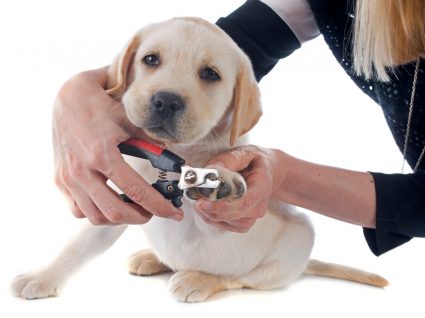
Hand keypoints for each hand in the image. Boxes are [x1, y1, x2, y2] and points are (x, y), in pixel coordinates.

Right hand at [53, 67, 182, 224]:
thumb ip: (151, 141)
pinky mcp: (60, 180)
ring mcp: (68, 177)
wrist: (66, 97)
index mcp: (102, 154)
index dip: (159, 206)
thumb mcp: (129, 119)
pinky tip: (109, 203)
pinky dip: (96, 213)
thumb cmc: (99, 104)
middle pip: (115, 212)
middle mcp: (81, 170)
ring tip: (133, 209)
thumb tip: (171, 159)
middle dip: (140, 217)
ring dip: (119, 218)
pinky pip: (78, 209)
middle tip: (153, 212)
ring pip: (95, 216)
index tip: (174, 213)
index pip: (136, 190)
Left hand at [195, 146, 285, 232]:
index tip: (203, 203)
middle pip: (230, 214)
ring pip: (224, 221)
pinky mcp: (243, 223)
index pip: (243, 202)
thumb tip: (211, 169)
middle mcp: (258, 207)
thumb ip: (229, 160)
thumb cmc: (258, 162)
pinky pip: (223, 224)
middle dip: (208, 207)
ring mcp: (251, 218)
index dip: (222, 206)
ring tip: (199, 196)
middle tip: (192, 195)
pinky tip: (207, 204)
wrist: (272, 173)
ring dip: (207, 211)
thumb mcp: (246, 153)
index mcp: (262, 188)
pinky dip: (211, 215)